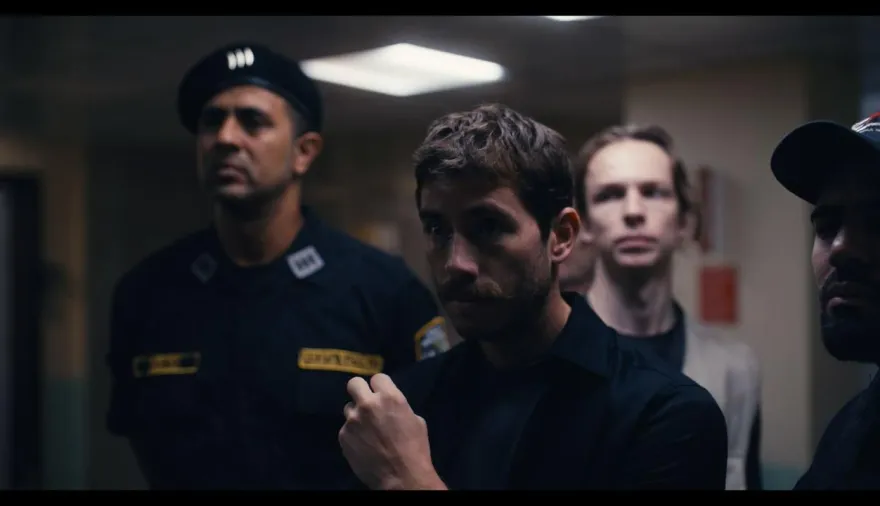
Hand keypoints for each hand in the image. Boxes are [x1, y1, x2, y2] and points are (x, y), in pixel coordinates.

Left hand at [338, 373, 445, 489]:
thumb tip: (389, 407)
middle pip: (354, 384)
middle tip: (365, 403)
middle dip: (360, 391)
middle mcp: (368, 404)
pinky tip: (363, 445)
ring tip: (366, 430)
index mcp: (390, 397)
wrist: (401, 477)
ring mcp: (353, 420)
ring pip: (348, 408)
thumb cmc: (414, 449)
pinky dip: (353, 435)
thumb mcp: (415, 421)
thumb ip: (399, 407)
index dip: (380, 386)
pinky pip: (346, 429)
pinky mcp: (343, 436)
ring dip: (356, 415)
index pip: (377, 377)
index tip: (381, 394)